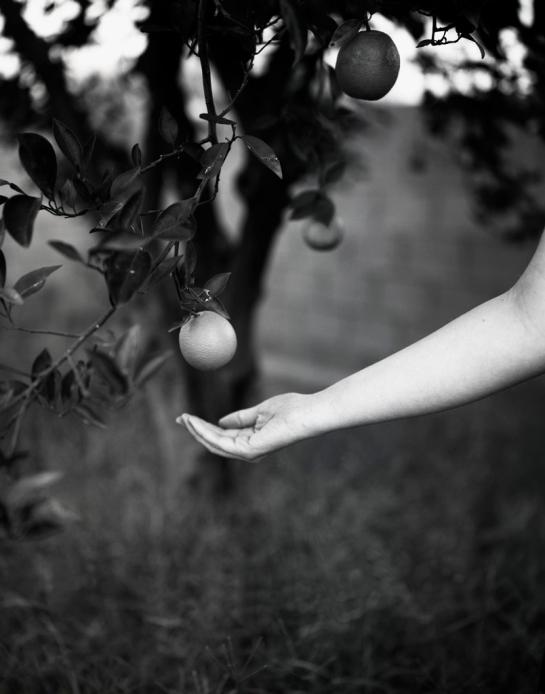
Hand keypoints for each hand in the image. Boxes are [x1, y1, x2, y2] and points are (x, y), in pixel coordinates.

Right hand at [176, 393, 312, 460]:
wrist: (307, 413)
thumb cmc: (291, 410)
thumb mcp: (260, 411)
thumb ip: (241, 418)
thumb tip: (221, 421)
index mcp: (252, 441)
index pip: (223, 437)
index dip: (205, 427)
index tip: (189, 417)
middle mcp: (248, 450)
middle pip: (215, 442)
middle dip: (196, 431)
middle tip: (180, 418)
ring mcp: (249, 452)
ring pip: (215, 444)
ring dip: (198, 431)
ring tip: (184, 418)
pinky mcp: (249, 450)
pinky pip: (221, 442)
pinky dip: (206, 432)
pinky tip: (196, 422)